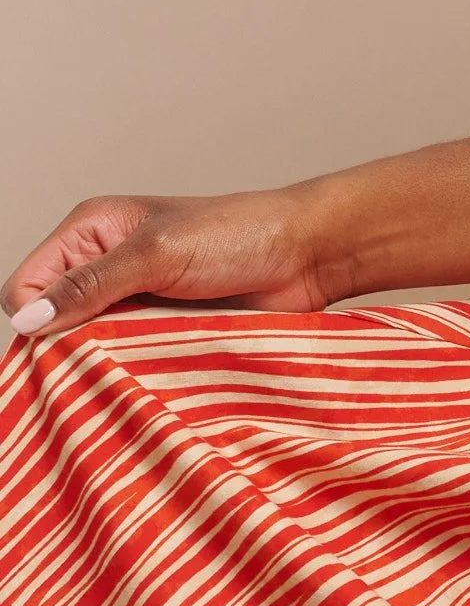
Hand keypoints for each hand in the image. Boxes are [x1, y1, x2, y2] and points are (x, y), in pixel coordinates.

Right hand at [5, 186, 333, 340]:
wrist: (305, 256)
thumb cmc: (240, 234)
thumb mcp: (158, 253)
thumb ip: (92, 284)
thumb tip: (29, 318)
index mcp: (92, 230)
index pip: (25, 284)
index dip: (35, 316)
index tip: (61, 340)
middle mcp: (103, 265)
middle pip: (51, 322)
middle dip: (65, 346)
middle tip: (102, 356)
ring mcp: (131, 301)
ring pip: (85, 348)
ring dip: (101, 362)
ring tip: (131, 362)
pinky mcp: (157, 331)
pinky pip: (122, 362)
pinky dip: (128, 372)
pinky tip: (144, 375)